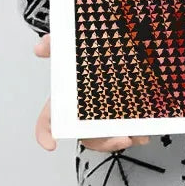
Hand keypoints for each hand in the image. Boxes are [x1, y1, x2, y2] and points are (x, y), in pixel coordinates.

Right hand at [33, 33, 150, 151]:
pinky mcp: (122, 111)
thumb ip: (56, 44)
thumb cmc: (92, 49)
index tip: (51, 143)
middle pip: (85, 134)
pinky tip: (144, 134)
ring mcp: (104, 112)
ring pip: (106, 135)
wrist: (123, 41)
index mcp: (69, 97)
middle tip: (120, 138)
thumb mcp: (74, 44)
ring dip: (120, 139)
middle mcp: (85, 109)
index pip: (50, 117)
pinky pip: (125, 129)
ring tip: (138, 136)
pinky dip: (135, 134)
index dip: (44, 132)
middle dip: (101, 141)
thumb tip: (39, 47)